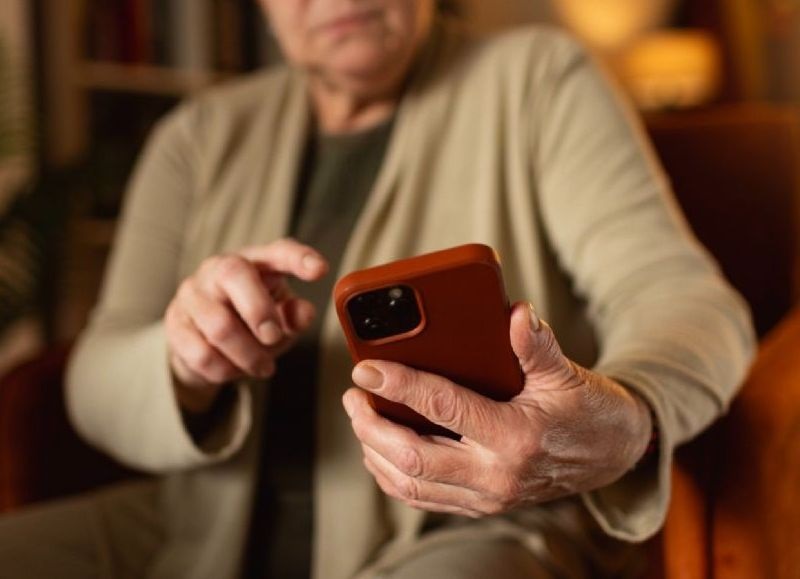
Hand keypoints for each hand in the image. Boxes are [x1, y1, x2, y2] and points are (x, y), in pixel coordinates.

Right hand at [165, 237, 327, 412]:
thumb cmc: (253, 322)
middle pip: (234, 274)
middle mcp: (218, 269)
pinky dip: (224, 370)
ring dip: (247, 355)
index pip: (278, 251)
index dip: (299, 258)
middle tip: (273, 337)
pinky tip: (234, 370)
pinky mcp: (175, 323)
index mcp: (255, 262)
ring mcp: (192, 293)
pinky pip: (200, 353)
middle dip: (259, 311)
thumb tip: (304, 313)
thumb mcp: (281, 318)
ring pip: (219, 325)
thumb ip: (295, 315)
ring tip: (263, 367)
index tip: (320, 270)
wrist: (206, 341)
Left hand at [342, 302, 652, 517]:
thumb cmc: (588, 410)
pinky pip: (424, 497)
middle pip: (413, 458)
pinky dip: (394, 475)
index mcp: (516, 438)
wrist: (613, 455)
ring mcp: (488, 497)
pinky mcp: (482, 504)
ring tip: (361, 417)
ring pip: (411, 485)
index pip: (442, 407)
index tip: (366, 368)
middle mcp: (497, 476)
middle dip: (371, 426)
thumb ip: (537, 345)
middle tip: (354, 395)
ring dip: (376, 452)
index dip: (399, 385)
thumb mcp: (567, 374)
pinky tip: (381, 449)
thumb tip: (516, 313)